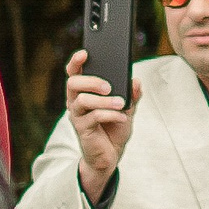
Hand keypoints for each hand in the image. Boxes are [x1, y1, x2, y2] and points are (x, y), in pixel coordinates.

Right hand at [64, 49, 137, 203]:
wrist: (111, 155)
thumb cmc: (114, 129)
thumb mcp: (128, 109)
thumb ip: (132, 95)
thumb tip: (136, 81)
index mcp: (84, 92)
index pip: (74, 73)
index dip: (76, 62)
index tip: (85, 53)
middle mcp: (76, 102)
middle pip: (73, 83)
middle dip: (91, 80)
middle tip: (108, 86)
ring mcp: (78, 116)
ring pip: (82, 100)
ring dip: (104, 100)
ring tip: (121, 104)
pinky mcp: (82, 130)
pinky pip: (93, 117)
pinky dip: (111, 115)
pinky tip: (123, 117)